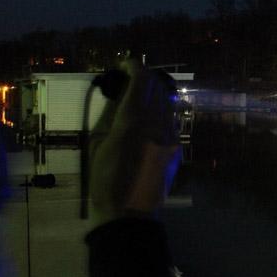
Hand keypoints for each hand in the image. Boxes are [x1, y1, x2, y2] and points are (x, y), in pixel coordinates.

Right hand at [88, 60, 179, 223]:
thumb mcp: (99, 144)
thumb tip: (119, 98)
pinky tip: (148, 122)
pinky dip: (160, 113)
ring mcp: (170, 135)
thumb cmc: (106, 180)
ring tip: (139, 98)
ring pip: (167, 102)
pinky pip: (170, 121)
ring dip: (154, 94)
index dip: (133, 66)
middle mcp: (157, 122)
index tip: (124, 64)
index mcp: (133, 120)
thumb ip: (113, 117)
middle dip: (144, 78)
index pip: (140, 79)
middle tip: (130, 79)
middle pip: (157, 86)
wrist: (130, 212)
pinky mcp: (176, 148)